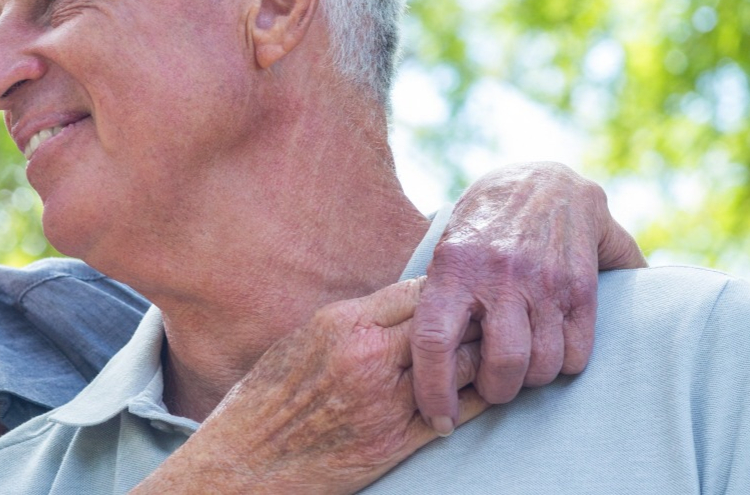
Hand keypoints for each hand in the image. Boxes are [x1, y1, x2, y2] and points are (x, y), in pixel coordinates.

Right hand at [134, 279, 487, 494]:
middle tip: (496, 315)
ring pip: (461, 367)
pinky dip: (479, 399)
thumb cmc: (266, 399)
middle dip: (475, 318)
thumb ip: (353, 321)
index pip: (419, 290)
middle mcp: (369, 358)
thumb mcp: (304, 340)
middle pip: (448, 324)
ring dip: (484, 357)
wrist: (247, 460)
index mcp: (344, 324)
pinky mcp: (395, 443)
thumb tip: (397, 306)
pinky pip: (456, 414)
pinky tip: (491, 390)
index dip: (449, 288)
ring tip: (502, 351)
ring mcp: (385, 403)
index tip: (462, 290)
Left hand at [410, 161, 644, 428]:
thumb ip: (431, 299)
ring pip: (542, 366)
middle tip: (490, 389)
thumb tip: (394, 356)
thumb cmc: (482, 226)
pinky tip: (553, 350)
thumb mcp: (444, 249)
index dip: (432, 391)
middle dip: (495, 392)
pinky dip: (565, 365)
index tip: (437, 420)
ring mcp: (544, 281)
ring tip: (521, 369)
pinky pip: (578, 353)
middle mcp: (499, 275)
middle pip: (500, 366)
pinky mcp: (581, 285)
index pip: (433, 341)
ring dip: (532, 381)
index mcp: (453, 267)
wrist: (544, 180)